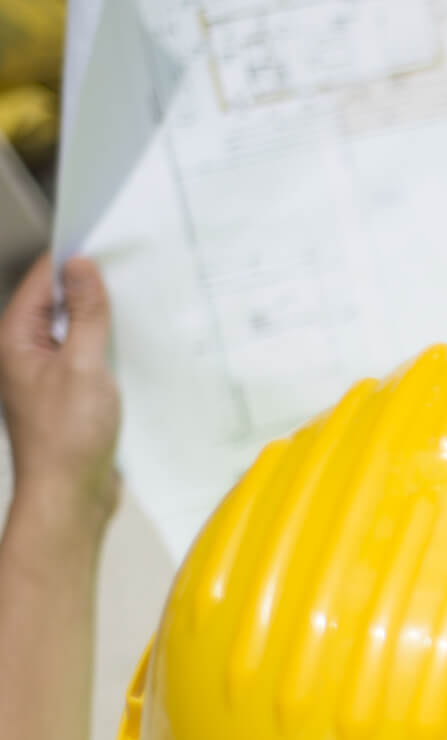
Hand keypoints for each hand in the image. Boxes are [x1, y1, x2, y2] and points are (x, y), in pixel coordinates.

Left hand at [0, 256, 120, 532]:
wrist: (69, 495)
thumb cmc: (68, 437)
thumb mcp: (83, 365)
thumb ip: (85, 314)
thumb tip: (81, 268)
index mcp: (15, 340)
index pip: (42, 281)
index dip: (73, 260)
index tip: (107, 244)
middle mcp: (25, 352)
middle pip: (59, 303)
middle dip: (93, 288)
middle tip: (132, 274)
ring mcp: (46, 373)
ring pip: (76, 329)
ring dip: (103, 320)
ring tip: (138, 309)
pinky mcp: (68, 392)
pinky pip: (87, 355)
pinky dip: (108, 346)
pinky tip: (133, 346)